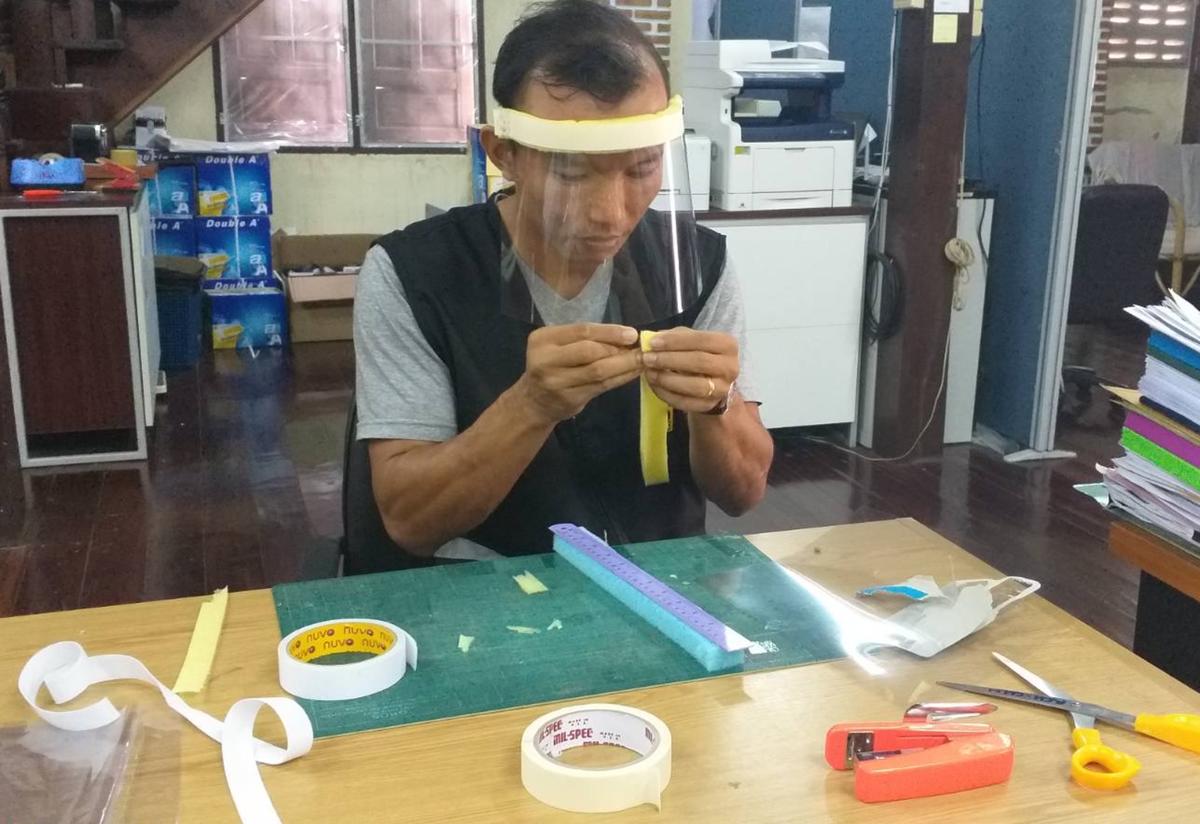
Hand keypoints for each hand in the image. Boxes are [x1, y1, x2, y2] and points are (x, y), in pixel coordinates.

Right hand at [512, 323, 643, 424]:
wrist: (534, 401)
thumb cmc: (552, 366)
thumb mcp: (558, 345)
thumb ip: (585, 339)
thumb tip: (626, 336)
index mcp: (542, 340)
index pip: (581, 331)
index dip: (610, 332)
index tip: (632, 334)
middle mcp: (545, 360)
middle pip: (589, 351)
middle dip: (618, 349)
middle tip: (640, 349)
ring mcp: (556, 382)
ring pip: (598, 371)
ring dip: (625, 365)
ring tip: (642, 360)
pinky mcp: (570, 399)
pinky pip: (602, 386)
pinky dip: (621, 378)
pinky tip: (633, 373)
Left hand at [642, 328, 738, 413]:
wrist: (710, 382)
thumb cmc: (698, 355)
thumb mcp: (690, 340)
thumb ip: (674, 337)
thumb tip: (652, 339)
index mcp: (727, 345)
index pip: (702, 339)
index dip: (676, 341)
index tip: (653, 343)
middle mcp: (730, 367)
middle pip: (699, 361)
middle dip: (670, 360)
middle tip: (648, 358)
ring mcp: (722, 389)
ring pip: (695, 386)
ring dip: (668, 379)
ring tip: (650, 372)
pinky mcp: (710, 406)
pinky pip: (686, 402)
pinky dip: (667, 394)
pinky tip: (654, 386)